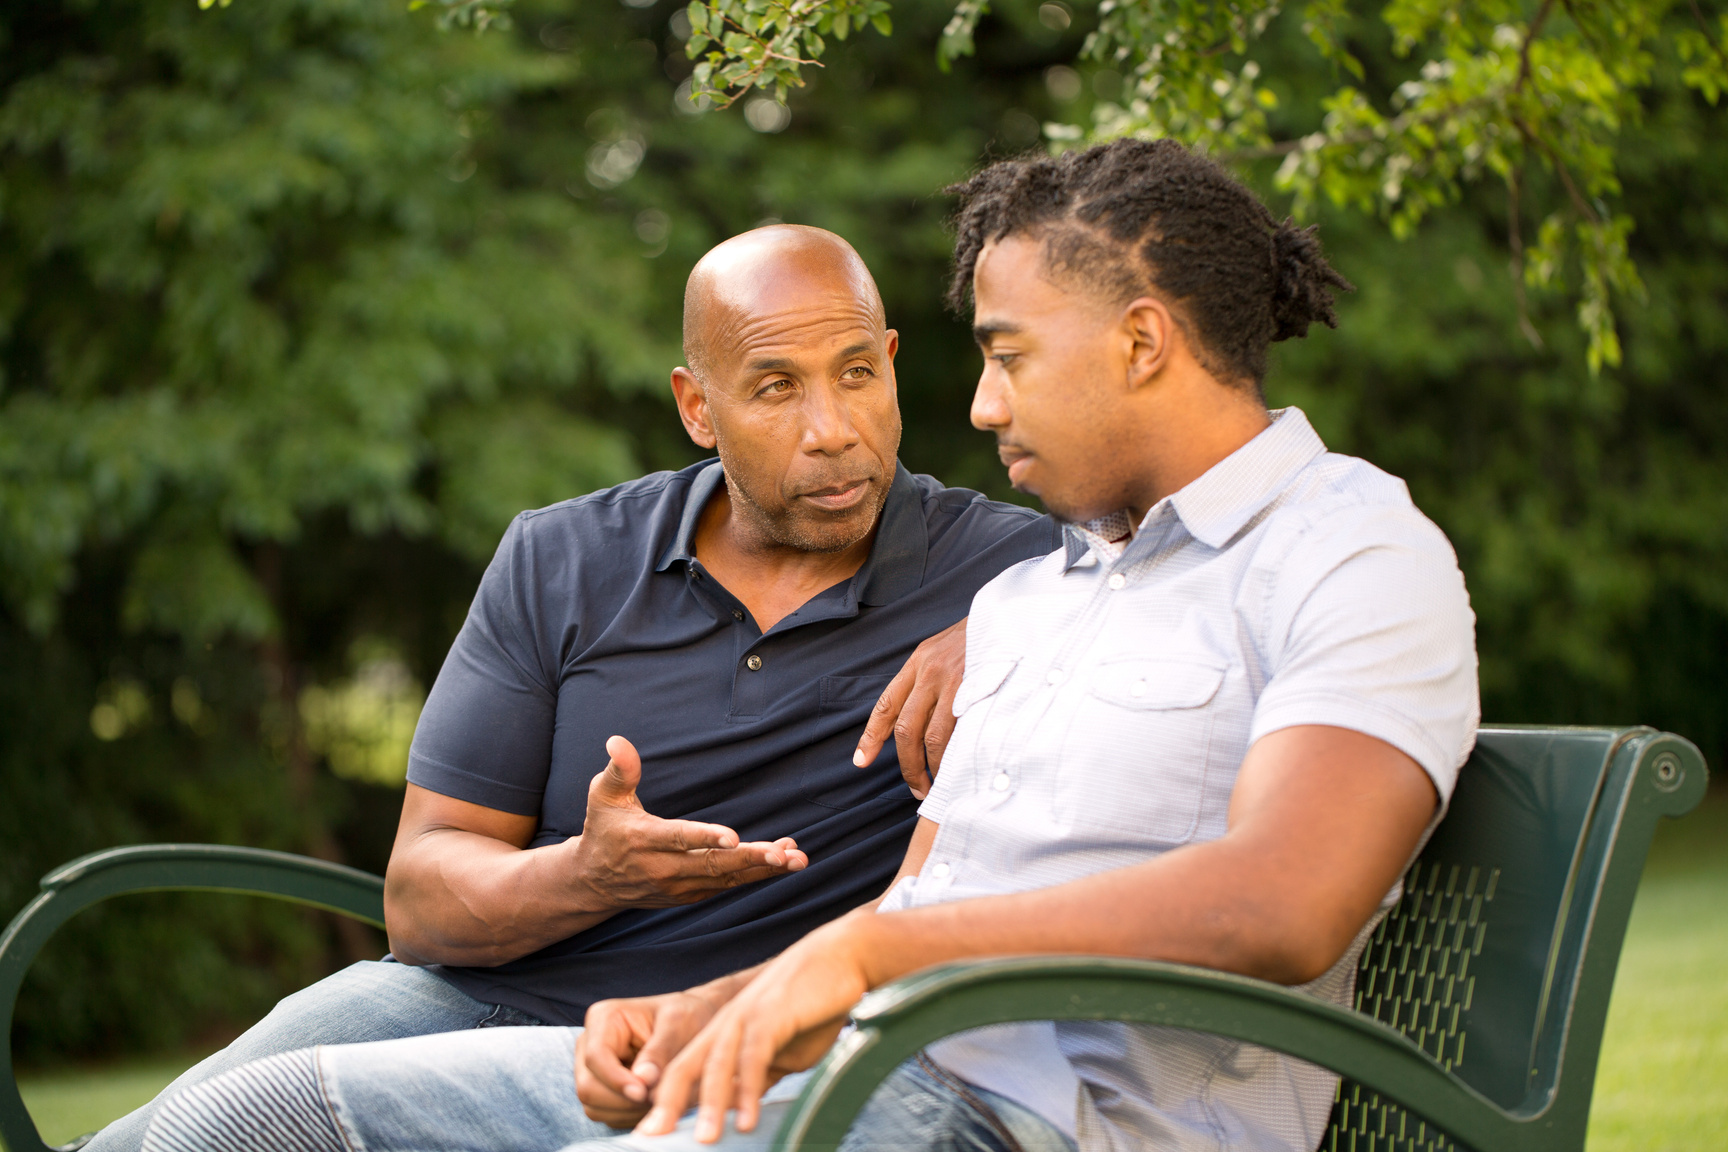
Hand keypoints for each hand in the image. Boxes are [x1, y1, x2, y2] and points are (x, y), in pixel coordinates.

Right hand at [571, 736, 807, 909]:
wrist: (594, 881)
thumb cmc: (603, 829)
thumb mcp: (602, 796)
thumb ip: (619, 770)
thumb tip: (618, 740)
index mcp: (644, 840)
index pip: (678, 839)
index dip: (705, 838)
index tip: (734, 837)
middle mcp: (663, 868)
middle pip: (712, 865)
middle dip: (751, 859)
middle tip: (785, 854)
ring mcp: (679, 886)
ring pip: (727, 878)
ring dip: (763, 869)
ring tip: (797, 858)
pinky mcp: (691, 894)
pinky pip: (728, 884)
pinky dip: (756, 874)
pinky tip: (783, 858)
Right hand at [576, 987, 726, 1126]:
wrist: (693, 1025)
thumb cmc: (686, 1018)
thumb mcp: (679, 1025)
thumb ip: (660, 1051)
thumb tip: (643, 1080)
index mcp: (604, 1018)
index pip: (595, 1057)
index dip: (616, 1080)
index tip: (644, 1093)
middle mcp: (589, 1044)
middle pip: (588, 1087)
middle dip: (622, 1101)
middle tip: (657, 1101)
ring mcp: (592, 1069)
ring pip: (593, 1106)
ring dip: (627, 1111)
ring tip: (659, 1100)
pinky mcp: (600, 1089)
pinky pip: (604, 1115)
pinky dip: (628, 1116)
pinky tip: (652, 1104)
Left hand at [635, 917, 872, 1142]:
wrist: (841, 957)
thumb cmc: (812, 1005)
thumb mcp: (782, 1049)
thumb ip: (759, 1075)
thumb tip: (741, 1107)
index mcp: (723, 1032)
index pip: (684, 1071)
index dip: (665, 1103)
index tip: (650, 1134)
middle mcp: (726, 1024)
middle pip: (686, 1068)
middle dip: (667, 1105)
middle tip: (652, 1138)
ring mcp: (747, 1017)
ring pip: (717, 1065)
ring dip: (709, 1105)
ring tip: (705, 1140)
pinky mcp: (772, 1016)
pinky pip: (754, 1058)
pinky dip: (749, 1090)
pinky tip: (748, 1120)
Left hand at [853, 617, 966, 798]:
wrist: (1016, 614)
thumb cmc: (984, 636)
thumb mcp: (948, 647)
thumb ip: (932, 678)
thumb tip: (923, 722)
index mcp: (919, 660)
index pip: (886, 704)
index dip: (871, 736)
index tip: (861, 761)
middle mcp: (931, 670)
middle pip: (905, 729)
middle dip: (908, 765)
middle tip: (917, 788)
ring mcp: (955, 680)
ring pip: (932, 737)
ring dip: (933, 767)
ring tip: (940, 784)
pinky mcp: (978, 690)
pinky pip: (961, 733)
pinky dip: (957, 756)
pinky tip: (961, 767)